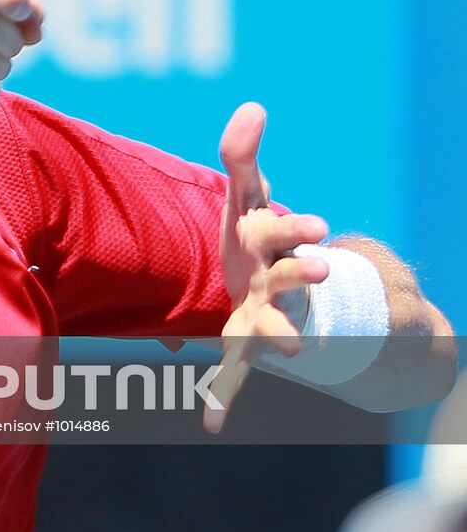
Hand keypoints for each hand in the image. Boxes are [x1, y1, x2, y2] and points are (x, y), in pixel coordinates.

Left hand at [204, 102, 331, 432]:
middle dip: (302, 274)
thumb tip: (251, 108)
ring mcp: (264, 316)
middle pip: (289, 277)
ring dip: (282, 334)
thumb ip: (242, 155)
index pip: (279, 231)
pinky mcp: (244, 345)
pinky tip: (210, 424)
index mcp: (270, 244)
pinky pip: (234, 375)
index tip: (315, 225)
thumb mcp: (247, 195)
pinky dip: (221, 399)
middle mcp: (274, 282)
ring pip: (275, 325)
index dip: (294, 228)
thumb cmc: (253, 235)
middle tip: (321, 270)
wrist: (273, 287)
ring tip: (292, 348)